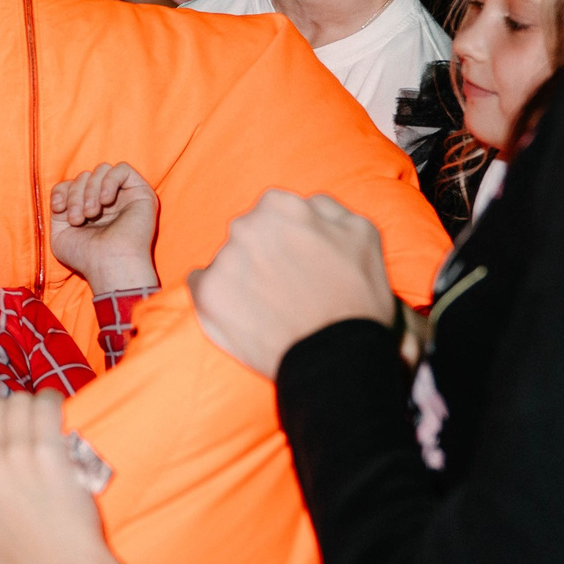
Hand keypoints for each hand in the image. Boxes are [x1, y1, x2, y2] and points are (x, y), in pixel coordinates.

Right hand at [0, 391, 106, 563]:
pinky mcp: (49, 451)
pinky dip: (53, 402)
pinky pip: (46, 406)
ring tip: (43, 416)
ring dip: (32, 404)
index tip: (5, 433)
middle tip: (27, 423)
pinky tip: (58, 409)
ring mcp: (16, 454)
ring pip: (19, 401)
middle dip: (11, 410)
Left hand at [48, 162, 158, 293]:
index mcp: (89, 209)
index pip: (72, 184)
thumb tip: (63, 191)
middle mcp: (107, 201)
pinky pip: (123, 169)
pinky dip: (109, 182)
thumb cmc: (86, 256)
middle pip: (84, 176)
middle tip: (77, 219)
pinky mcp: (141, 192)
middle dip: (75, 195)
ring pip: (101, 170)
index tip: (59, 210)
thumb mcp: (60, 233)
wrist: (109, 265)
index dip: (63, 191)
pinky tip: (106, 201)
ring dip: (90, 190)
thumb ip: (59, 208)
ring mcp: (124, 196)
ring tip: (91, 214)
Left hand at [188, 190, 397, 378]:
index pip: (273, 211)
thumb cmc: (356, 298)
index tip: (298, 262)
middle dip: (262, 254)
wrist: (336, 358)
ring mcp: (223, 260)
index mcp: (280, 206)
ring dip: (242, 277)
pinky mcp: (207, 295)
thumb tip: (303, 204)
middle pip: (247, 234)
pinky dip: (218, 297)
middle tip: (285, 287)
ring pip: (227, 261)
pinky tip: (245, 314)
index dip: (288, 238)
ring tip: (270, 307)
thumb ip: (326, 208)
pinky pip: (201, 286)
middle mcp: (246, 226)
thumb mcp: (362, 234)